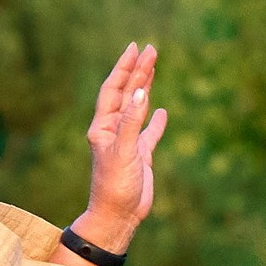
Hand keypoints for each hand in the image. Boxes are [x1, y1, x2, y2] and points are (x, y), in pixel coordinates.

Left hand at [65, 42, 167, 262]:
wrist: (118, 217)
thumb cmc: (115, 187)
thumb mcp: (123, 151)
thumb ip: (132, 121)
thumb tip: (142, 92)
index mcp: (103, 127)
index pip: (113, 89)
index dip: (123, 68)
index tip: (134, 48)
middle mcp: (114, 131)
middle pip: (127, 93)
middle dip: (138, 71)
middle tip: (151, 49)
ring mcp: (128, 142)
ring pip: (137, 108)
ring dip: (145, 87)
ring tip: (154, 66)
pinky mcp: (140, 156)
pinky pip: (149, 133)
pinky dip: (155, 121)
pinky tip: (161, 111)